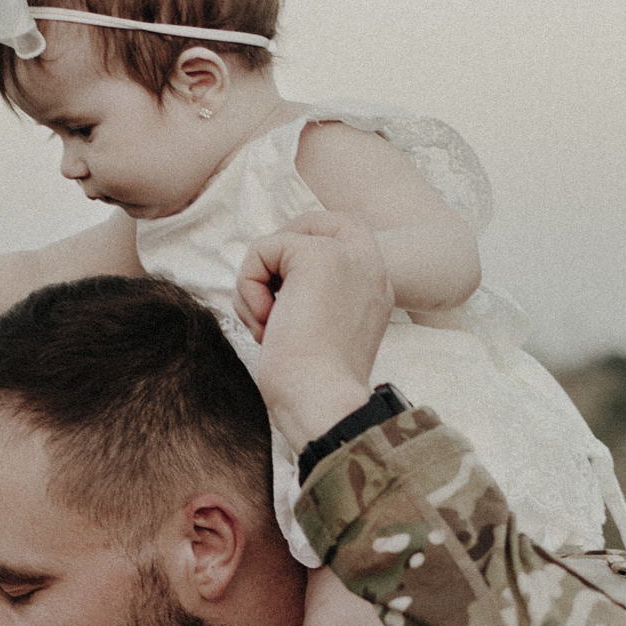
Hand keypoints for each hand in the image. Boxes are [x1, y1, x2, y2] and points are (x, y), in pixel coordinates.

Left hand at [245, 210, 395, 450]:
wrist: (323, 403)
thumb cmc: (315, 388)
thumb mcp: (323, 336)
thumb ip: (316, 301)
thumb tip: (275, 288)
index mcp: (377, 288)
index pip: (347, 234)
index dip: (305, 245)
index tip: (281, 287)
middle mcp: (371, 266)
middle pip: (317, 222)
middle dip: (279, 247)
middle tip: (267, 296)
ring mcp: (348, 255)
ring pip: (278, 243)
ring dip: (257, 286)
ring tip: (269, 328)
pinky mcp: (318, 255)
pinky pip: (261, 250)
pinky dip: (248, 288)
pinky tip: (266, 325)